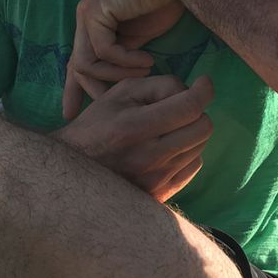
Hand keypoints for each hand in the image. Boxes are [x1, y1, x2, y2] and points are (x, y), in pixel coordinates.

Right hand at [54, 75, 213, 202]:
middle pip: (203, 128)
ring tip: (166, 129)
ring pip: (200, 147)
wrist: (73, 173)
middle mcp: (148, 158)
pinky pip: (193, 166)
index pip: (189, 107)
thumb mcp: (121, 93)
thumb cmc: (96, 125)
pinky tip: (167, 147)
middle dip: (197, 111)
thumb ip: (159, 85)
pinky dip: (187, 151)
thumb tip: (191, 90)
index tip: (204, 82)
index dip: (204, 90)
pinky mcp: (160, 195)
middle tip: (179, 107)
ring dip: (191, 131)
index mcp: (135, 127)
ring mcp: (156, 180)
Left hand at [63, 0, 184, 118]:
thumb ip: (124, 55)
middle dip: (91, 90)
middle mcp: (86, 18)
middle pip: (77, 66)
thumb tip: (120, 83)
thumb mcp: (140, 37)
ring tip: (145, 74)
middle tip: (113, 105)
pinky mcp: (95, 11)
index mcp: (96, 24)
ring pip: (86, 63)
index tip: (70, 112)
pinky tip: (148, 62)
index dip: (73, 88)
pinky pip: (104, 51)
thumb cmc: (165, 1)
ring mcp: (87, 13)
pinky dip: (126, 62)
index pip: (78, 61)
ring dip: (117, 76)